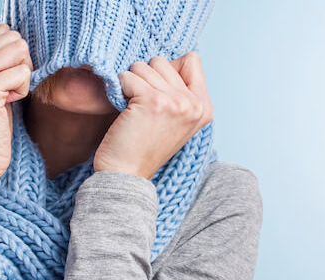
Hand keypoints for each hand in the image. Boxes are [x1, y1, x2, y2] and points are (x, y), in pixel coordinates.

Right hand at [0, 23, 32, 205]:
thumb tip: (21, 40)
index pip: (4, 31)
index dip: (14, 58)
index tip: (2, 83)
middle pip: (14, 39)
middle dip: (21, 65)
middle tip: (7, 91)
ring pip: (21, 52)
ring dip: (22, 77)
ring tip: (5, 97)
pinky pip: (24, 73)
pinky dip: (23, 91)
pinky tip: (6, 105)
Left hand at [94, 52, 212, 179]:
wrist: (127, 174)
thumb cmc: (144, 145)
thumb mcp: (175, 119)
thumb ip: (180, 91)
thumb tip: (164, 61)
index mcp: (204, 108)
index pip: (192, 60)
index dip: (169, 70)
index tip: (159, 94)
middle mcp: (194, 104)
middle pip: (164, 61)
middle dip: (146, 77)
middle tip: (142, 105)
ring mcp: (176, 102)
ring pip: (144, 66)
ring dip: (132, 83)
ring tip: (133, 109)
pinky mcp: (153, 102)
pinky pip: (128, 76)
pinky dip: (120, 89)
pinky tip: (124, 110)